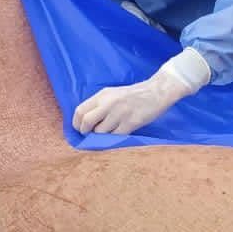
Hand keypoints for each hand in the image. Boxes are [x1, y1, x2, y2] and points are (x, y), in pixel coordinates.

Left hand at [73, 48, 210, 134]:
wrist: (156, 92)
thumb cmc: (133, 95)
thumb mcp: (112, 94)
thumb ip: (99, 105)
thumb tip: (84, 122)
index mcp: (102, 95)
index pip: (80, 110)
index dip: (76, 123)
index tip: (80, 129)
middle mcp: (109, 103)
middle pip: (86, 121)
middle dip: (85, 132)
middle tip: (89, 135)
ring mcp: (119, 113)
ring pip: (100, 132)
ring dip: (101, 136)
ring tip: (108, 133)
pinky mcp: (131, 123)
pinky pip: (115, 136)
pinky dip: (113, 139)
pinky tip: (118, 134)